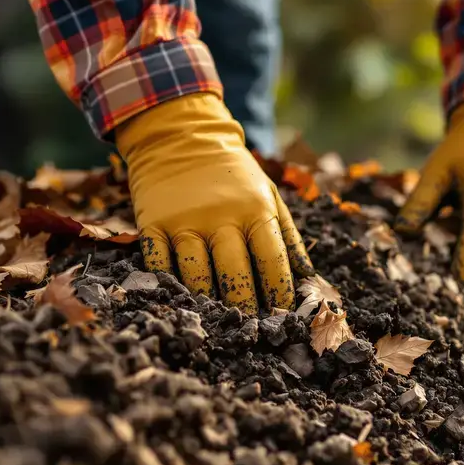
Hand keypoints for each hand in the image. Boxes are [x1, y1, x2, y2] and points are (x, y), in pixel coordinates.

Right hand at [117, 93, 313, 312]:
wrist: (181, 136)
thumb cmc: (232, 174)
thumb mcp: (268, 193)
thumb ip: (288, 236)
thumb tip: (310, 279)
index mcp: (254, 209)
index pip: (271, 259)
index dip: (278, 291)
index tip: (282, 314)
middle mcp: (220, 216)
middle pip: (233, 273)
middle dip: (244, 305)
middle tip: (250, 328)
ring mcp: (184, 221)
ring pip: (196, 274)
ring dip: (206, 301)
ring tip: (216, 319)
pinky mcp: (153, 223)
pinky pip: (159, 262)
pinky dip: (168, 283)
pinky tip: (178, 298)